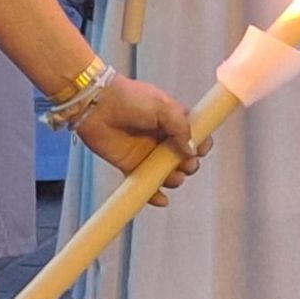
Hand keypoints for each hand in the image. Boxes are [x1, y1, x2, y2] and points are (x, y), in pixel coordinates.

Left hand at [74, 74, 212, 206]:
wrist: (98, 105)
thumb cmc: (131, 99)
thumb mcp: (163, 106)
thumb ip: (181, 127)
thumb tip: (192, 149)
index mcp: (174, 121)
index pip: (196, 136)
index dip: (201, 145)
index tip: (201, 150)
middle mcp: (163, 139)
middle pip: (185, 158)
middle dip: (190, 164)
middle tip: (185, 164)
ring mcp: (148, 154)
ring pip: (169, 173)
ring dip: (175, 179)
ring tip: (172, 177)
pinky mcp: (131, 166)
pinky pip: (146, 184)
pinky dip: (154, 195)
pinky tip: (162, 200)